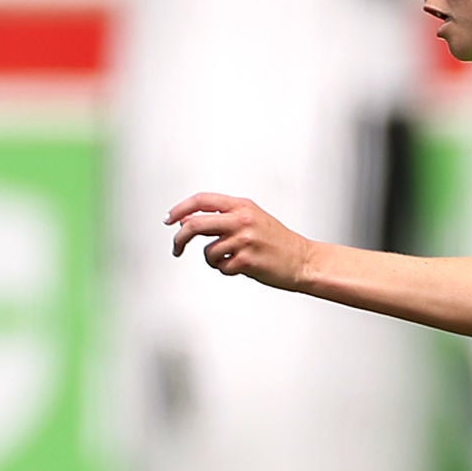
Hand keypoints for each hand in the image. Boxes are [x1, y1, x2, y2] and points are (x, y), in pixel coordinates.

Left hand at [165, 193, 313, 289]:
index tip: (169, 220)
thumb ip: (221, 217)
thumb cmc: (274, 241)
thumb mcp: (250, 219)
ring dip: (213, 260)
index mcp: (242, 205)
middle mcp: (241, 220)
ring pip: (208, 252)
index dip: (181, 209)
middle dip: (180, 239)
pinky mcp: (247, 260)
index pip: (202, 200)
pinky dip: (225, 270)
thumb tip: (185, 223)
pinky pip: (221, 267)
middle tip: (176, 249)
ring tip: (230, 260)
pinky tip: (241, 267)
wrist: (302, 260)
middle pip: (195, 224)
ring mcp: (244, 240)